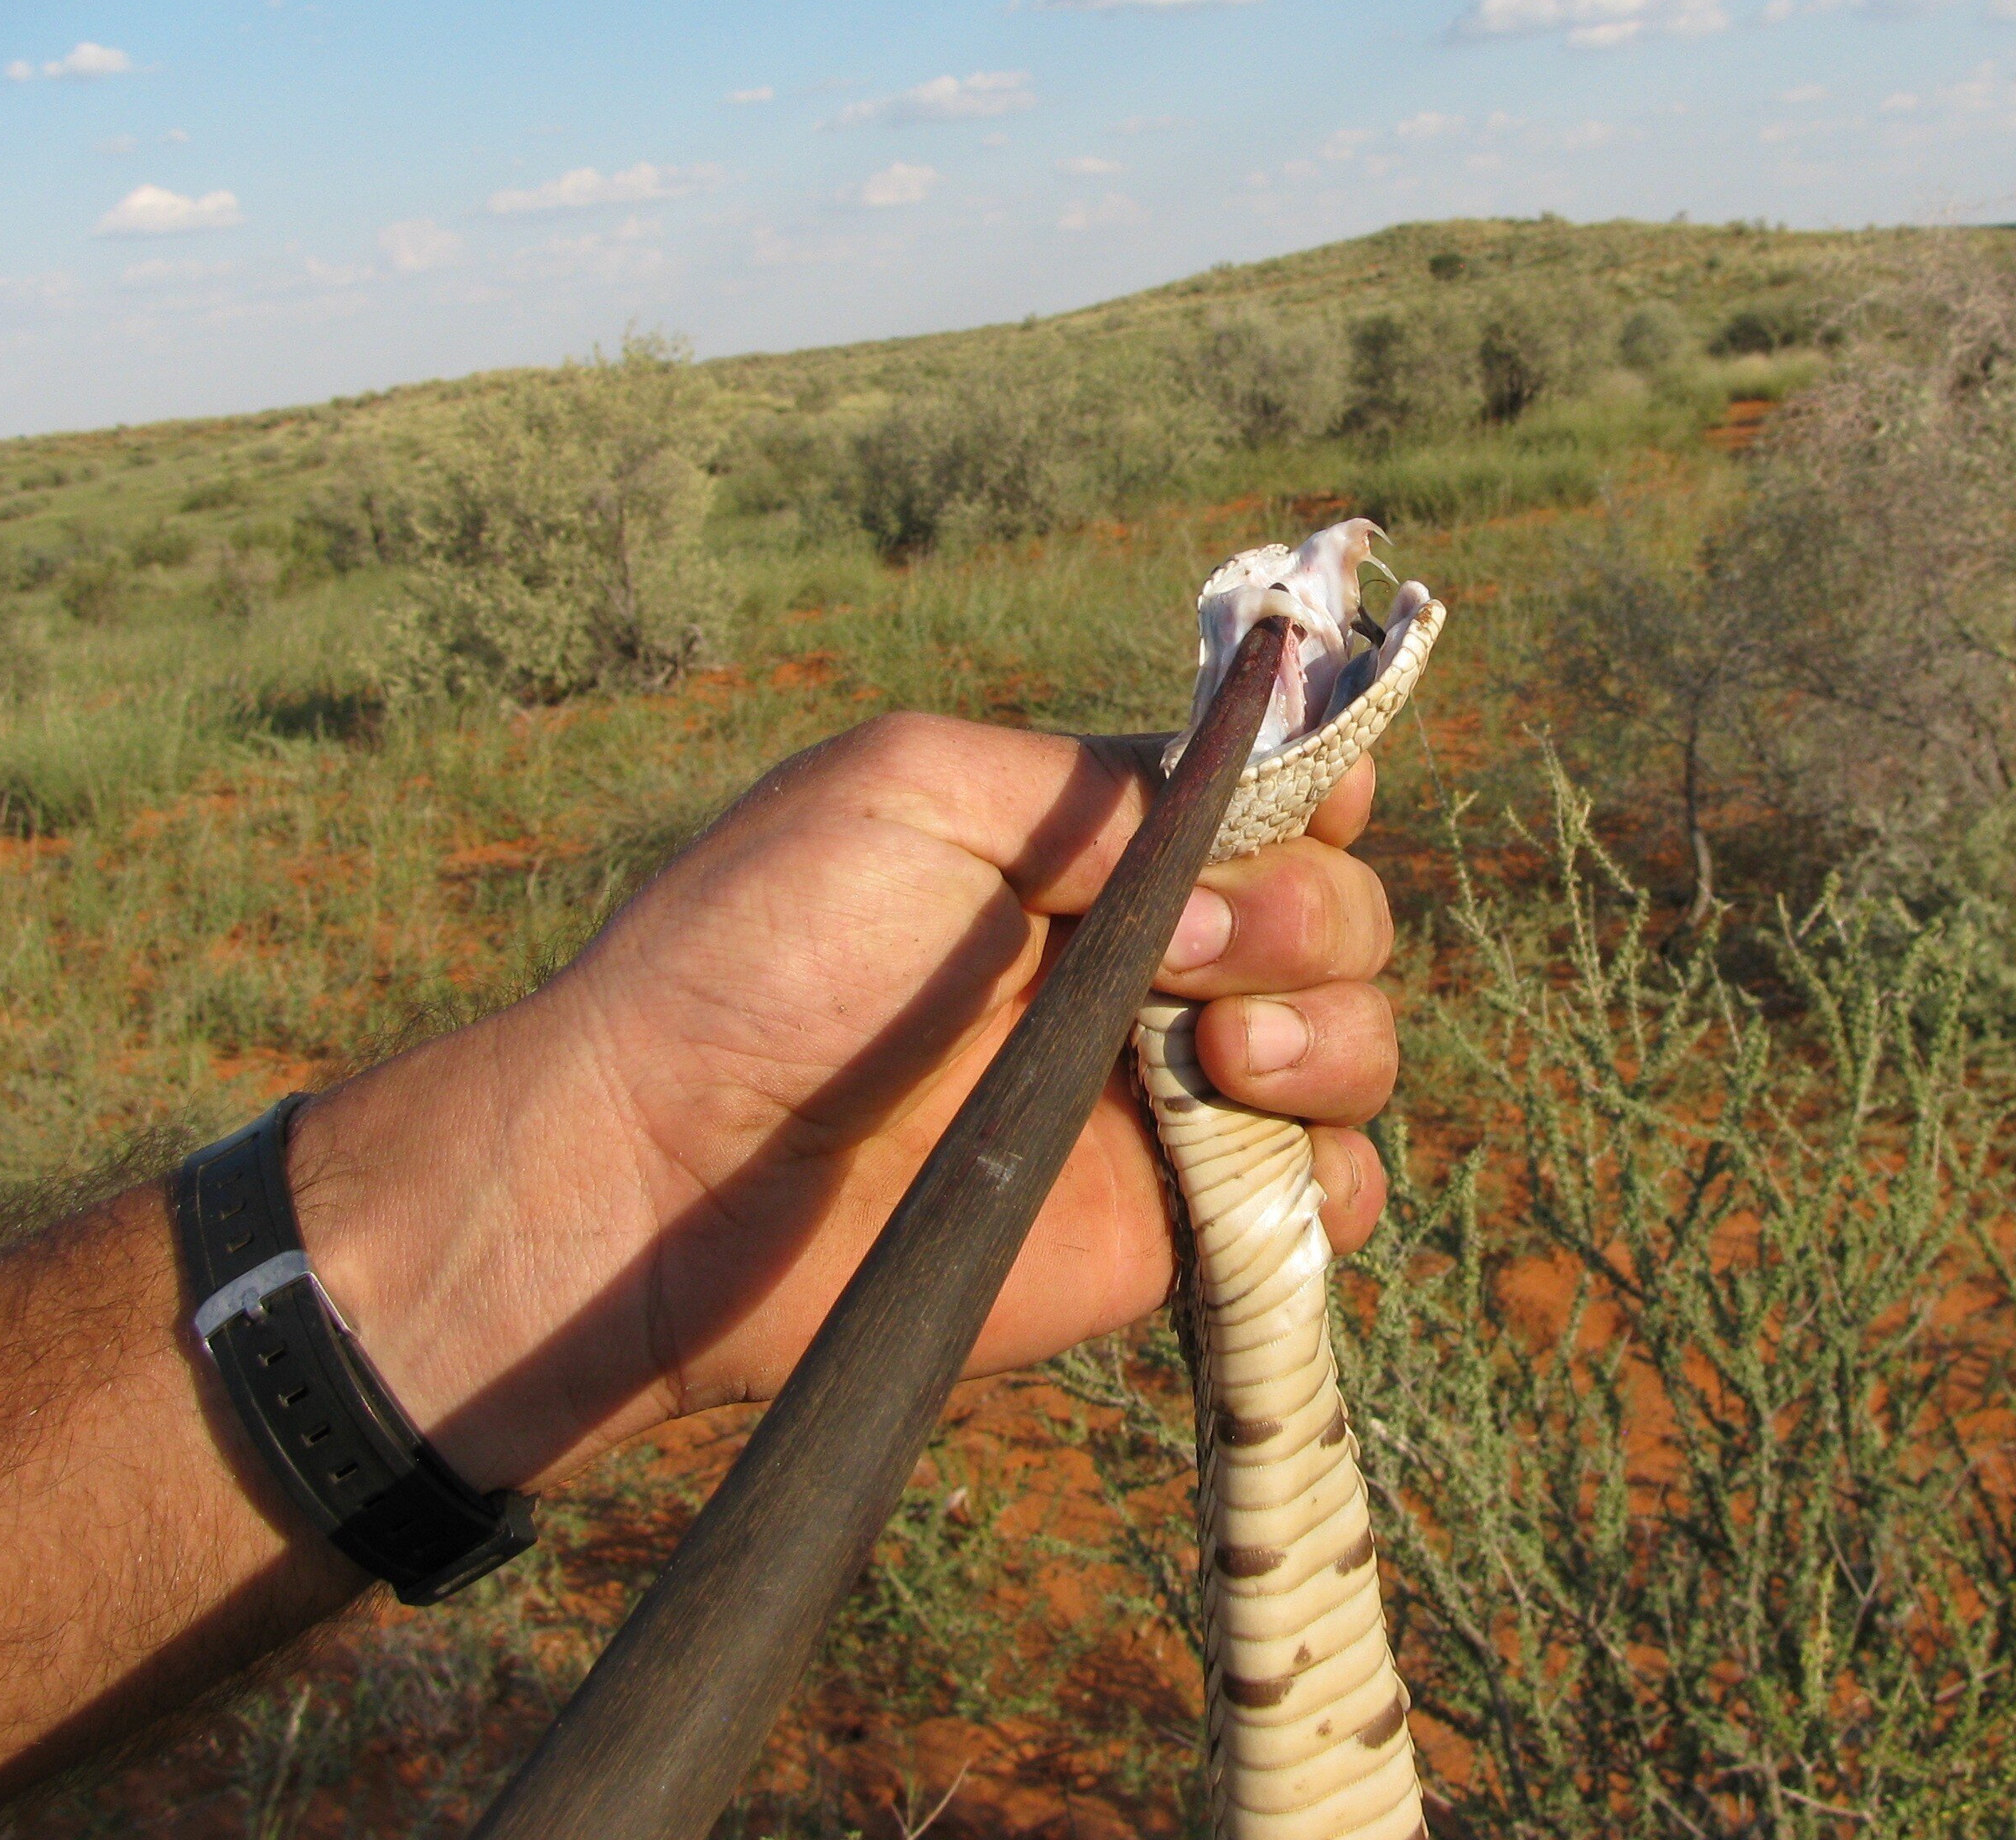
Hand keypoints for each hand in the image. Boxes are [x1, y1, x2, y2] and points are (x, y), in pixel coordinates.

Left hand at [285, 713, 1397, 1497]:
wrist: (666, 1174)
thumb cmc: (759, 957)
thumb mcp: (911, 791)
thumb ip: (1087, 787)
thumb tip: (1242, 819)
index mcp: (1086, 851)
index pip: (1264, 806)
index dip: (1315, 795)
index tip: (1316, 804)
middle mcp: (1140, 965)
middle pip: (1333, 918)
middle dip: (1309, 919)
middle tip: (1197, 954)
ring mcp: (1159, 1100)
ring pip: (1349, 1047)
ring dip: (1332, 1034)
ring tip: (1217, 1056)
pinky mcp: (1162, 1229)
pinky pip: (1313, 1201)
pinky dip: (1330, 1178)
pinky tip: (1263, 1156)